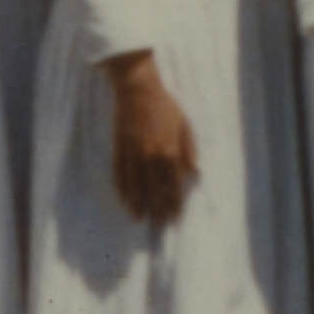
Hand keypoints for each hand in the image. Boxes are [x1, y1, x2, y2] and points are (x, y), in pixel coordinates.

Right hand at [107, 51, 198, 226]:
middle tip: (158, 224)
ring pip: (135, 183)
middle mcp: (150, 155)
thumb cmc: (165, 106)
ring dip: (137, 202)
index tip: (175, 217)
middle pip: (154, 188)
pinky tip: (123, 198)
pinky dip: (121, 187)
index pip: (173, 183)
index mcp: (169, 150)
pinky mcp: (119, 147)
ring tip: (138, 218)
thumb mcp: (185, 125)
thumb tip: (195, 172)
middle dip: (157, 208)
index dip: (174, 202)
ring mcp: (133, 152)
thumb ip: (189, 150)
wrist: (137, 89)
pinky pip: (119, 172)